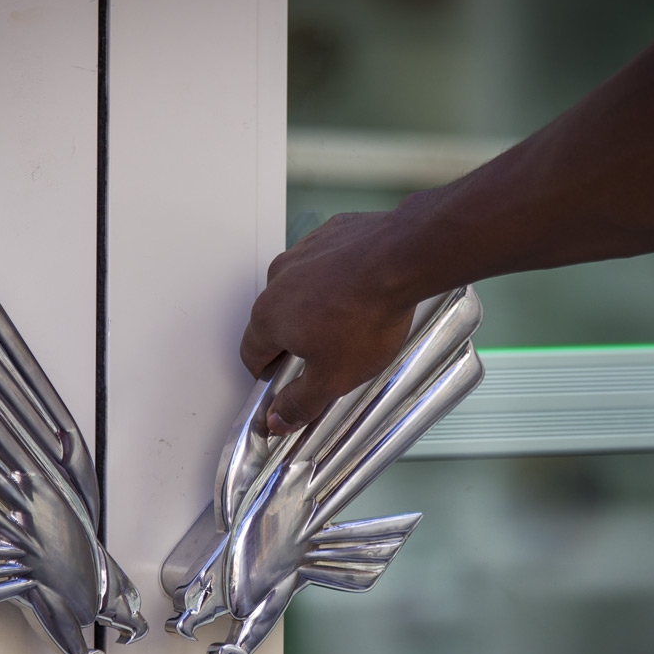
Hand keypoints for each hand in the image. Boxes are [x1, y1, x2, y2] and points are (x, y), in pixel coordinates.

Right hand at [240, 210, 419, 434]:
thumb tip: (278, 418)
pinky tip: (358, 293)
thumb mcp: (333, 377)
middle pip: (273, 320)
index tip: (282, 383)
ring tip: (345, 322)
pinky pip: (322, 264)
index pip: (251, 354)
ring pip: (297, 289)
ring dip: (312, 307)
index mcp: (269, 317)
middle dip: (291, 341)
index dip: (266, 375)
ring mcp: (303, 253)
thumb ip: (300, 402)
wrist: (402, 259)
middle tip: (320, 357)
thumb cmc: (367, 314)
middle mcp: (278, 280)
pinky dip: (333, 280)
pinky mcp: (328, 236)